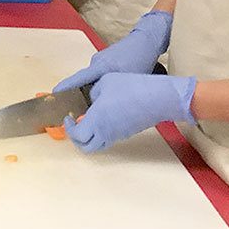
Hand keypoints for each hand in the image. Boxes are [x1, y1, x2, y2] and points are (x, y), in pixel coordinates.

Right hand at [55, 10, 173, 91]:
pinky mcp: (108, 59)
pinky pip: (99, 73)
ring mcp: (101, 59)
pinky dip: (99, 82)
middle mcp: (96, 61)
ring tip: (95, 101)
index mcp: (99, 66)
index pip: (77, 79)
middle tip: (75, 106)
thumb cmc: (140, 60)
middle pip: (83, 80)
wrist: (147, 41)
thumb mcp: (127, 78)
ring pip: (93, 78)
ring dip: (93, 88)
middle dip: (78, 92)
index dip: (65, 88)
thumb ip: (111, 89)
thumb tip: (99, 102)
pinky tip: (107, 90)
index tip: (53, 95)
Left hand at [63, 73, 195, 152]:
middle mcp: (106, 132)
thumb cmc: (132, 87)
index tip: (68, 117)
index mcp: (97, 120)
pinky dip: (101, 132)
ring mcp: (119, 134)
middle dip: (76, 138)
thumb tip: (90, 100)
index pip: (76, 135)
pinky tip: (103, 116)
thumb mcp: (105, 82)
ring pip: (98, 144)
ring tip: (88, 120)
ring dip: (89, 136)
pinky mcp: (128, 132)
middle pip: (86, 147)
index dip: (69, 128)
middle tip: (74, 124)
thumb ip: (92, 92)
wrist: (159, 98)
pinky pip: (109, 138)